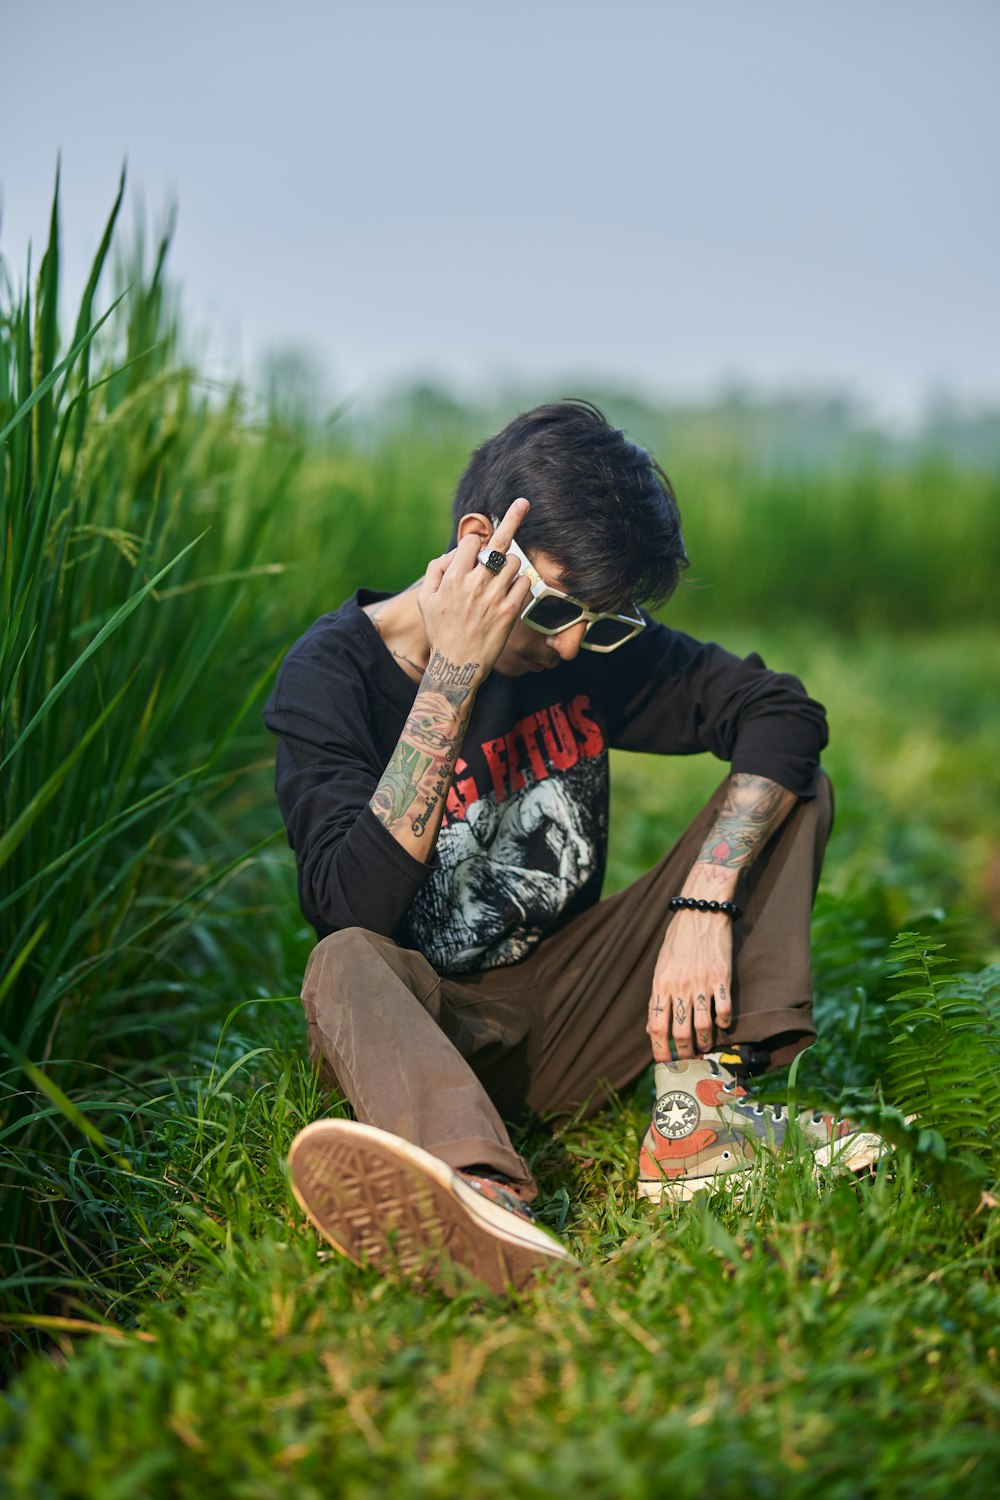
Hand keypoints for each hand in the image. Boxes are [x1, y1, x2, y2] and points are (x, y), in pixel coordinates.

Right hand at [418, 499, 532, 683]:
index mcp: (453, 577)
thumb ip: (435, 571)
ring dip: (511, 565)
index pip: (472, 542)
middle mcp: (474, 583)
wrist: (457, 666)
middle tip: (523, 502)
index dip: (476, 544)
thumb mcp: (426, 600)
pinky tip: (511, 594)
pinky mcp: (510, 612)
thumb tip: (453, 553)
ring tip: (503, 578)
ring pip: (514, 562)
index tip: (479, 549)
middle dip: (512, 518)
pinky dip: (520, 585)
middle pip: (499, 542)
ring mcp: (494, 597)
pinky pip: (524, 585)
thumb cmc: (441, 632)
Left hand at [646, 911, 733, 1060]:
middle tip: (688, 1061)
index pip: (656, 1027)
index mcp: (660, 985)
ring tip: (706, 1047)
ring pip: (702, 1026)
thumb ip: (657, 997)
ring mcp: (701, 983)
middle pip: (680, 1032)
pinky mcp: (721, 977)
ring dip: (705, 1042)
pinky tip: (723, 1024)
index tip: (665, 1063)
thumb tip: (651, 1027)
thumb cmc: (678, 940)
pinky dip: (724, 1022)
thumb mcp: (660, 966)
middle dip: (684, 1053)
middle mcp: (679, 987)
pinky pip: (723, 1010)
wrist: (700, 912)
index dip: (660, 1050)